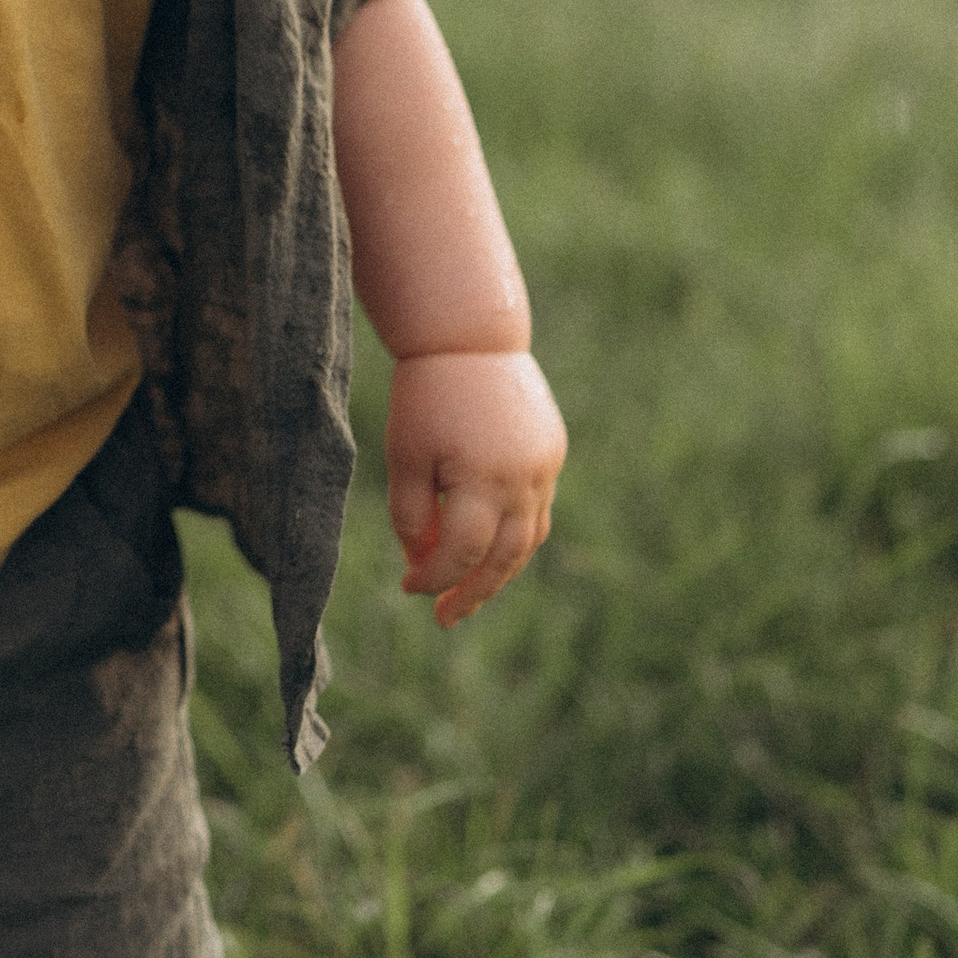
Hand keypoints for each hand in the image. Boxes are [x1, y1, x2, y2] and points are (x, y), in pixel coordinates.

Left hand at [384, 348, 565, 626]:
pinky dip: (515, 538)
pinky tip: (490, 551)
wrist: (469, 338)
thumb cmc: (426, 396)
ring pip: (527, 541)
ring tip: (468, 596)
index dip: (434, 578)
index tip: (408, 589)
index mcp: (483, 480)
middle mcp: (523, 480)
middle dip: (472, 593)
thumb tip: (422, 563)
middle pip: (503, 559)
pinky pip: (537, 511)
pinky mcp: (552, 454)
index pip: (461, 554)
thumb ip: (411, 515)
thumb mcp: (405, 456)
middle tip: (445, 619)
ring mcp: (545, 468)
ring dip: (499, 573)